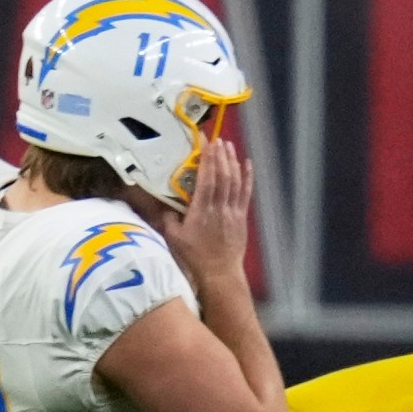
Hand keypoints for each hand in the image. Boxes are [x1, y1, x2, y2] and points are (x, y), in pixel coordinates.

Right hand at [162, 138, 252, 287]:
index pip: (206, 179)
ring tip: (229, 146)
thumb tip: (164, 205)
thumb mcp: (174, 238)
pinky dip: (247, 176)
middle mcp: (219, 207)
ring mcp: (232, 211)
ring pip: (234, 181)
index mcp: (201, 211)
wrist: (219, 271)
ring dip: (232, 162)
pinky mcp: (241, 216)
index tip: (206, 144)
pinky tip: (247, 163)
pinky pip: (246, 192)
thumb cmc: (194, 256)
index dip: (207, 160)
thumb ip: (168, 219)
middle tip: (218, 140)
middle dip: (220, 156)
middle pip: (222, 176)